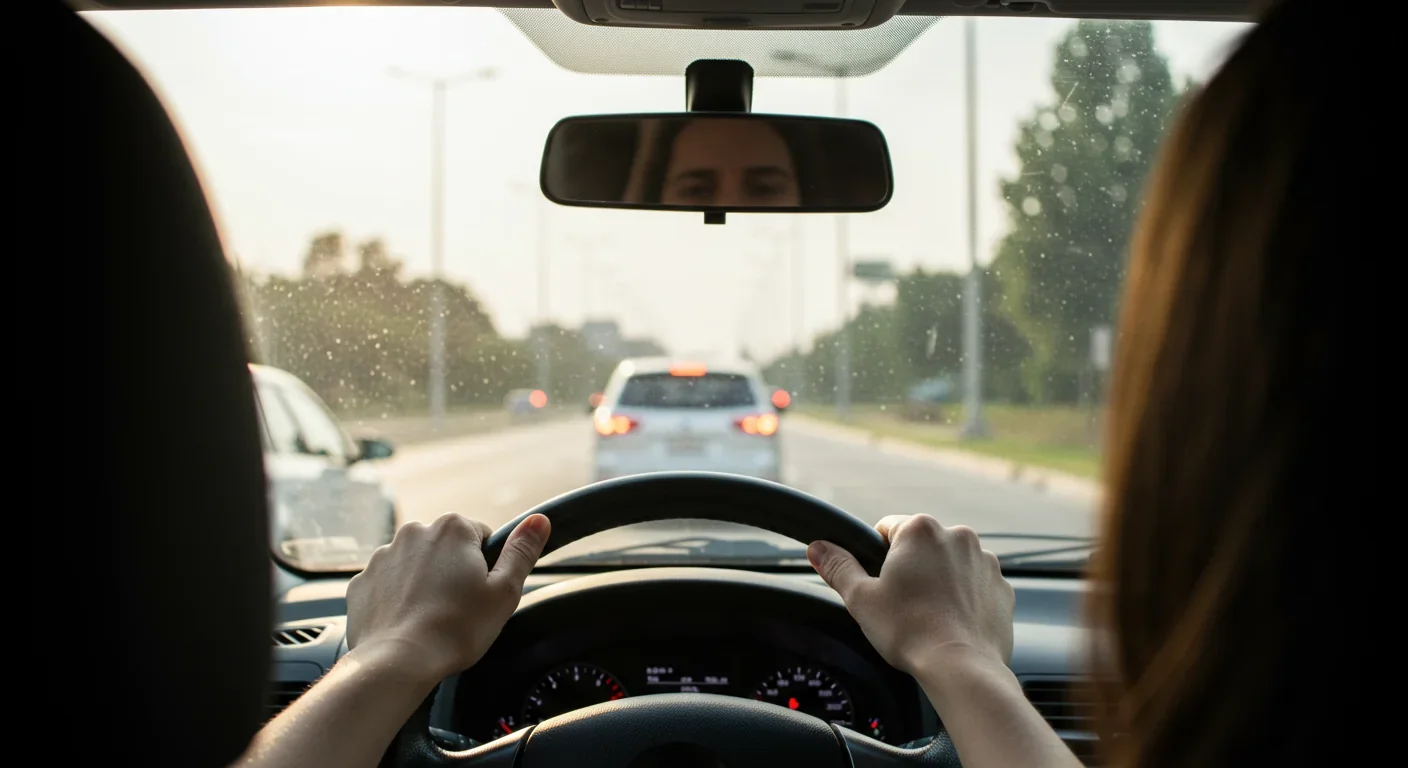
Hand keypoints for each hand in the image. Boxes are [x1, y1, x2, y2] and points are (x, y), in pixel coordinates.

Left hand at [345, 512, 550, 684]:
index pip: (482, 537)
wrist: (397, 662)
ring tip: (431, 619)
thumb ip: (522, 551)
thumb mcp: (504, 591)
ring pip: (416, 565)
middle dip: (454, 572)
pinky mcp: (361, 581)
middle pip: (447, 548)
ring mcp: (383, 555)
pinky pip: (388, 584)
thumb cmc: (456, 629)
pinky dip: (398, 599)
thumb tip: (539, 520)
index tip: (481, 593)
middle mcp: (414, 532)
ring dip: (425, 584)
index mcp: (453, 528)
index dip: (486, 567)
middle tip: (459, 609)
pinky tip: (407, 623)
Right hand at [807, 514, 1013, 674]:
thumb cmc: (910, 632)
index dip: (877, 556)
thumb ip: (838, 567)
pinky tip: (953, 622)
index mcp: (920, 530)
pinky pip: (977, 584)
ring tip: (929, 615)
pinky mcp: (1003, 587)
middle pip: (922, 545)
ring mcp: (985, 561)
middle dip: (911, 568)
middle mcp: (958, 536)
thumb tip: (818, 547)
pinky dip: (965, 598)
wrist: (963, 668)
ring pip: (951, 564)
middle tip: (902, 603)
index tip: (880, 584)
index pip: (887, 528)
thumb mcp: (861, 599)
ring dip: (940, 580)